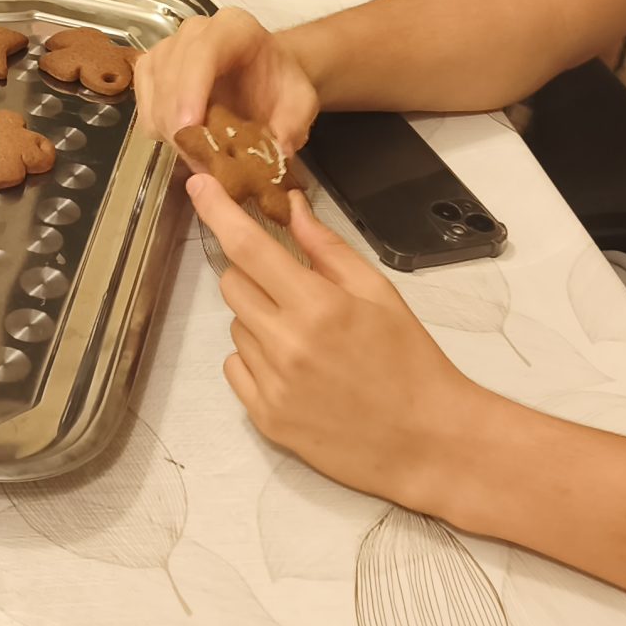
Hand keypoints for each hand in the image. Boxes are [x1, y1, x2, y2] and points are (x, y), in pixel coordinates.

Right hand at [136, 6, 320, 148]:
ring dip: (169, 129)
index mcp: (234, 28)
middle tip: (201, 161)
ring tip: (198, 153)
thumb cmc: (279, 85)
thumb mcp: (301, 102)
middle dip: (180, 122)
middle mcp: (195, 31)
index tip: (190, 127)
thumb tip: (276, 153)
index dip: (191, 89)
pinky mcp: (151, 69)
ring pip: (153, 92)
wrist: (265, 76)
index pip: (203, 52)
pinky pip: (143, 104)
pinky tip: (183, 140)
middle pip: (170, 74)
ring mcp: (168, 48)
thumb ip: (294, 125)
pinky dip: (159, 128)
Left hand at [192, 172, 489, 514]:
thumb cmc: (410, 360)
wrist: (427, 441)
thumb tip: (290, 206)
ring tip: (308, 340)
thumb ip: (327, 248)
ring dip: (260, 320)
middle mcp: (285, 344)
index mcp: (317, 306)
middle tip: (291, 287)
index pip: (248, 246)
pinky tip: (296, 370)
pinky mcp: (264, 418)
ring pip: (237, 326)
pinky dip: (255, 359)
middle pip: (231, 284)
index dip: (217, 210)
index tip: (198, 184)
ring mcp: (271, 385)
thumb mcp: (378, 293)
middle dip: (253, 274)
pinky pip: (236, 367)